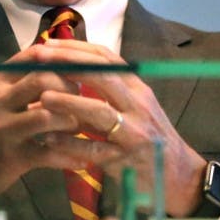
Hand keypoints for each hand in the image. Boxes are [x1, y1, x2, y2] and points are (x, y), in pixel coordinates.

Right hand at [0, 44, 120, 219]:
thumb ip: (21, 80)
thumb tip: (59, 61)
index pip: (34, 55)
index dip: (63, 59)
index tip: (80, 68)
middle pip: (45, 79)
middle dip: (72, 88)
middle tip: (85, 99)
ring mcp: (5, 129)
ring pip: (49, 115)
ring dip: (73, 121)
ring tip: (83, 128)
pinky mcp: (12, 158)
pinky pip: (50, 154)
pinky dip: (71, 156)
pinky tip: (84, 159)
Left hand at [33, 38, 207, 216]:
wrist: (180, 176)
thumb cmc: (152, 139)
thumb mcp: (137, 108)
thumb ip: (111, 90)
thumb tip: (72, 69)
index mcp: (138, 89)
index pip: (108, 58)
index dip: (77, 48)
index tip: (50, 43)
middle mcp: (138, 105)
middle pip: (103, 76)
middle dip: (69, 64)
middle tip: (40, 58)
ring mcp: (134, 133)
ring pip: (99, 111)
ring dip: (69, 101)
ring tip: (42, 96)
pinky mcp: (126, 160)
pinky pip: (94, 150)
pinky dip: (70, 143)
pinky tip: (48, 138)